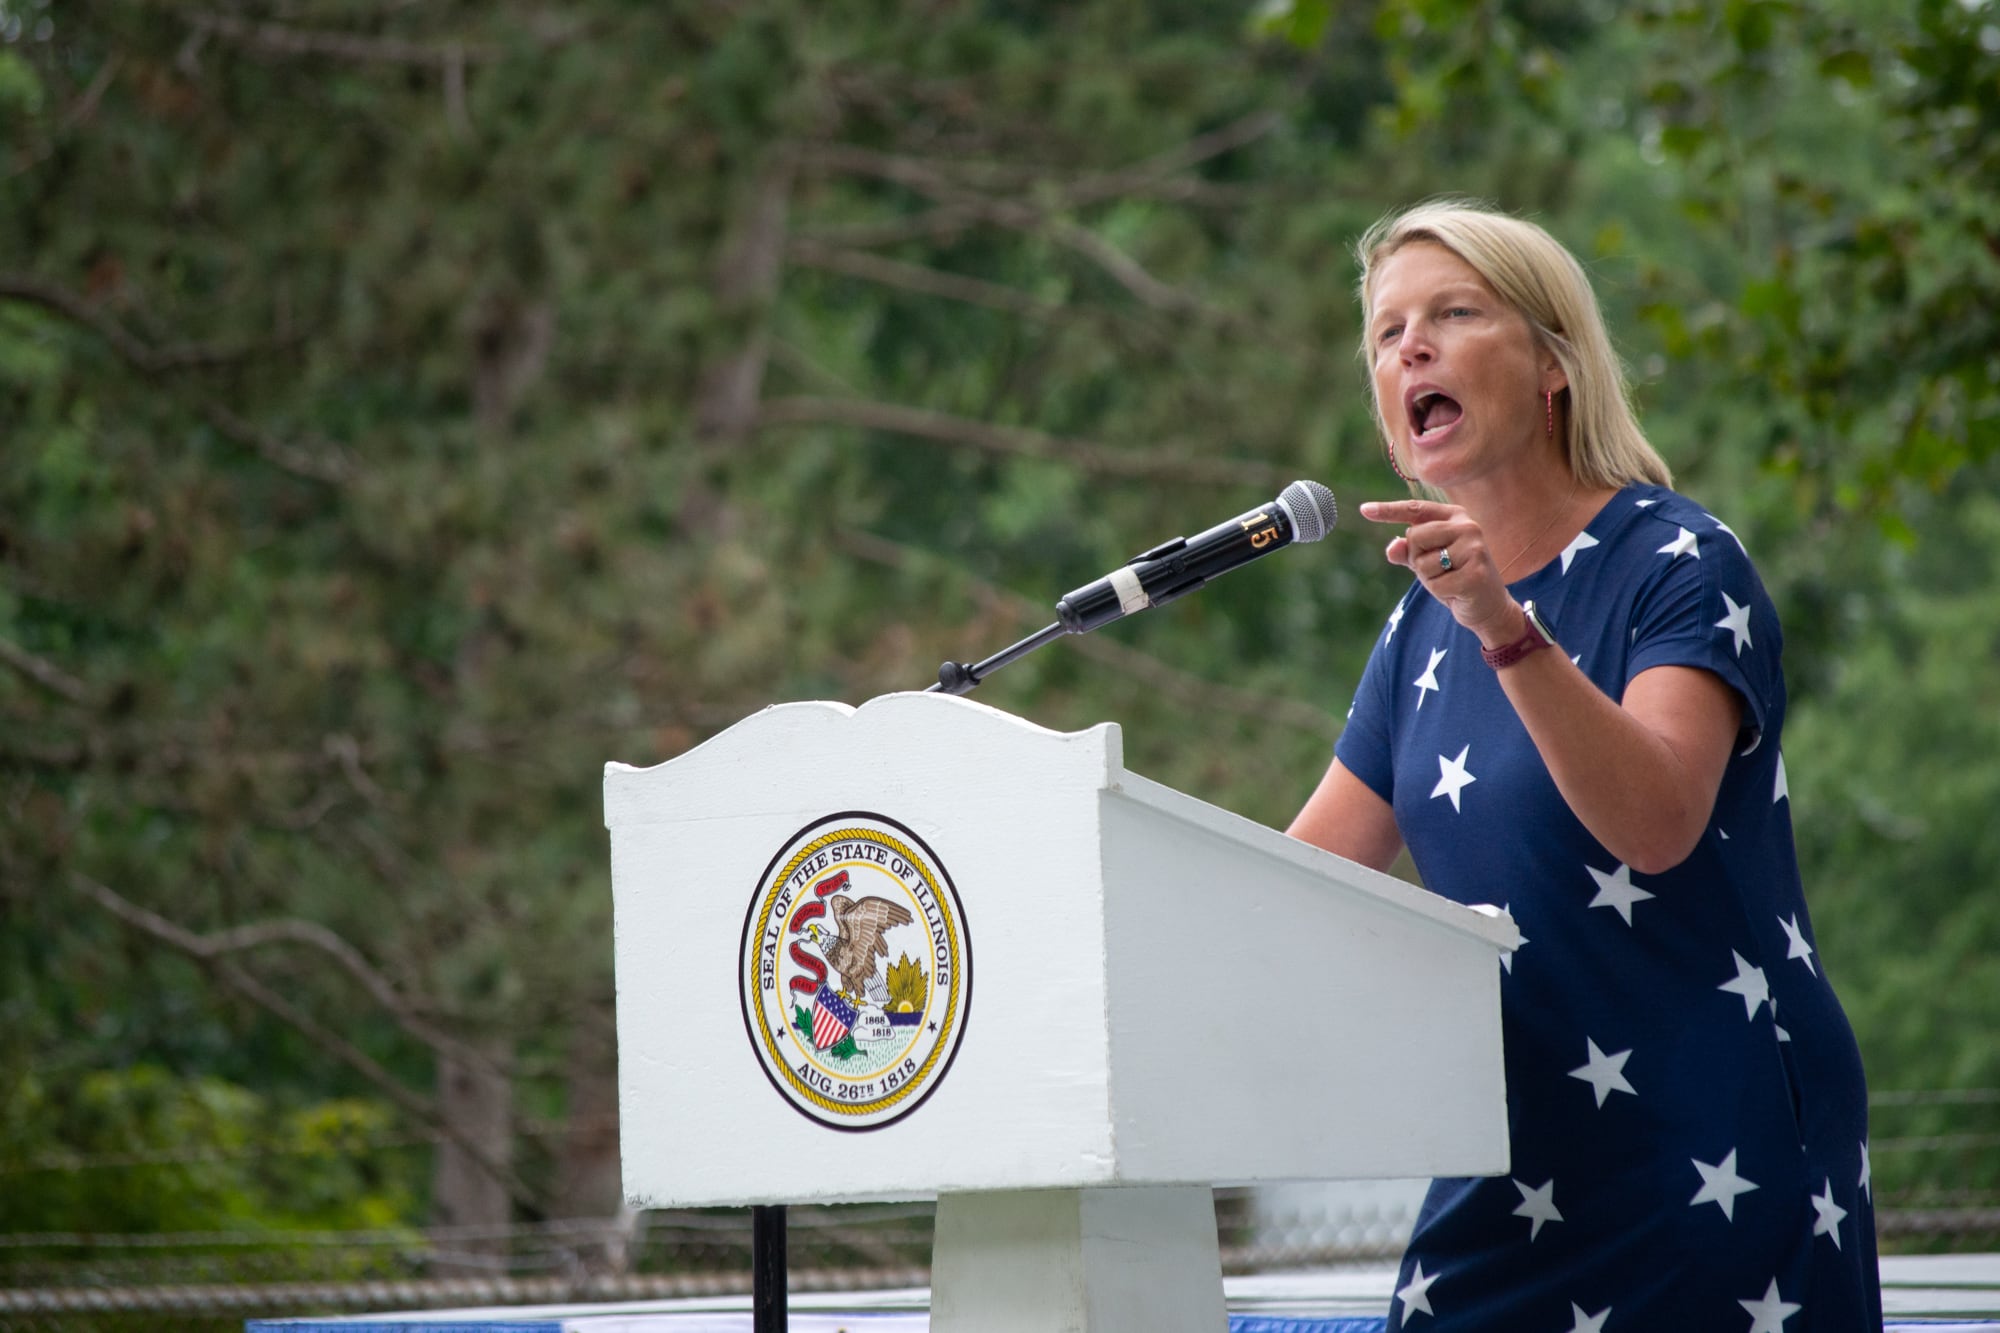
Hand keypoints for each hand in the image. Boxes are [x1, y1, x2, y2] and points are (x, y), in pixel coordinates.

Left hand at [1359, 498, 1518, 644]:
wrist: (1489, 606)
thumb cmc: (1455, 578)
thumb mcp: (1427, 562)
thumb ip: (1407, 552)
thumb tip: (1392, 548)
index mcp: (1455, 516)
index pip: (1416, 509)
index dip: (1388, 511)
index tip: (1364, 510)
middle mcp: (1468, 526)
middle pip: (1415, 536)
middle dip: (1417, 558)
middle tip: (1440, 569)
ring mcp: (1474, 549)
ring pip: (1422, 562)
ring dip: (1429, 578)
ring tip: (1450, 580)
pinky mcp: (1475, 573)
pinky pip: (1435, 584)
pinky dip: (1440, 592)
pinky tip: (1458, 591)